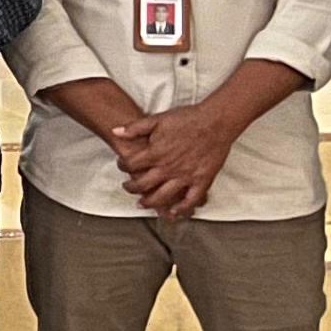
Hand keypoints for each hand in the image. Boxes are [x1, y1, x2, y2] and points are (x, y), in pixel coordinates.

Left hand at [107, 104, 239, 220]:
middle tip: (128, 187)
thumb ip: (135, 127)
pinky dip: (181, 209)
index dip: (123, 165)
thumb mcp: (157, 119)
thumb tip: (115, 131)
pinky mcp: (202, 181)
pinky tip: (173, 212)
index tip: (122, 165)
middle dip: (131, 188)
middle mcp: (168, 167)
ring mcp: (185, 176)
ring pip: (162, 196)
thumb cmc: (188, 118)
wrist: (216, 121)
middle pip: (142, 184)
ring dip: (149, 202)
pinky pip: (190, 200)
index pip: (131, 165)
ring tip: (142, 203)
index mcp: (156, 153)